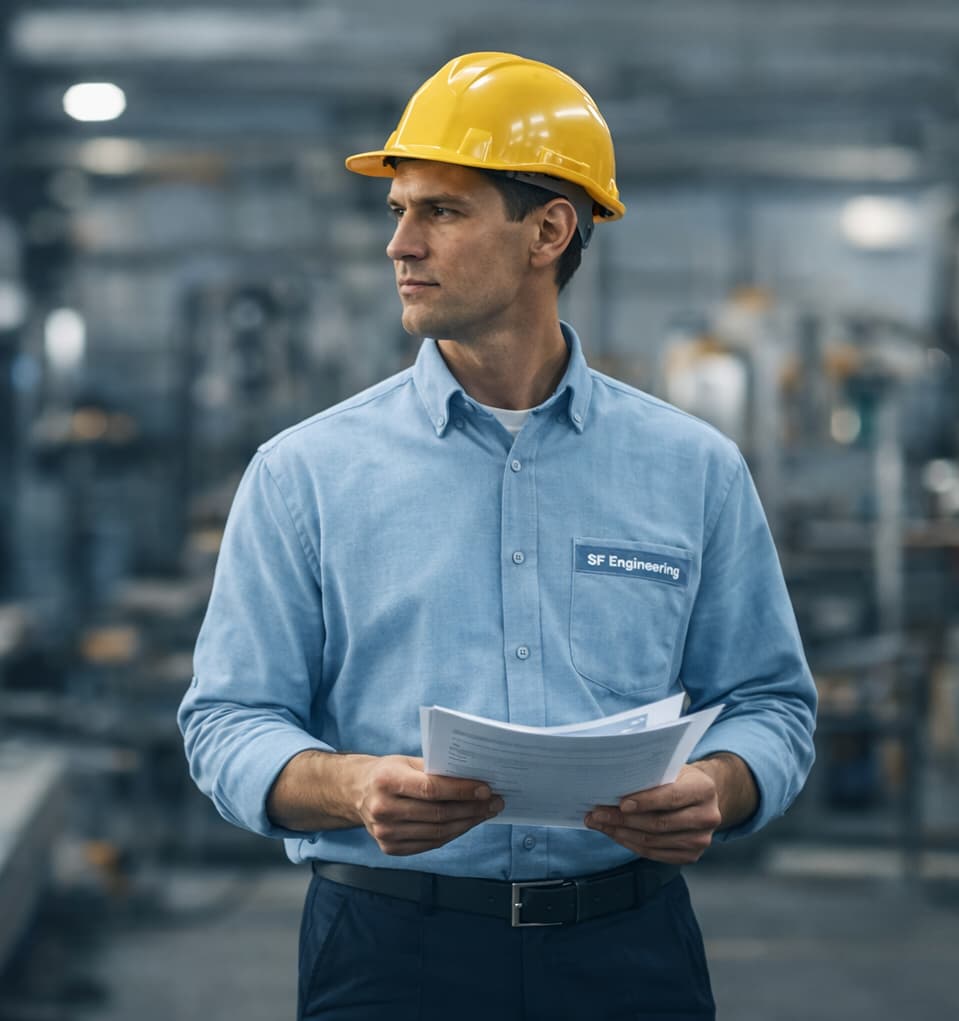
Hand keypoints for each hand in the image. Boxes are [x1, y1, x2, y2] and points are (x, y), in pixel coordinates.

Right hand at [354, 755, 503, 855]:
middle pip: (438, 813)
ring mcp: (385, 832)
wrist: (356, 793)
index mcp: (387, 780)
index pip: (431, 789)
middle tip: (494, 802)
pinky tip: (466, 823)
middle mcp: (383, 808)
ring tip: (485, 813)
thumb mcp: (406, 761)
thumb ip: (435, 768)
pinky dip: (452, 834)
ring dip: (467, 823)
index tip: (486, 789)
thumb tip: (473, 776)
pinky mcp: (390, 848)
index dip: (461, 791)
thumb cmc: (388, 772)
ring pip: (437, 832)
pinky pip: (430, 844)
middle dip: (472, 808)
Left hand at [584, 763, 722, 863]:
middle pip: (658, 823)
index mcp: (704, 789)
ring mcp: (700, 840)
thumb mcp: (671, 769)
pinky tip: (615, 834)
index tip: (620, 803)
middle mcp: (707, 817)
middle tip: (597, 814)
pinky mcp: (691, 855)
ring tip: (599, 824)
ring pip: (653, 841)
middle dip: (623, 819)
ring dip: (621, 833)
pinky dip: (631, 844)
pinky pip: (654, 853)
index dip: (645, 802)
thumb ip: (651, 777)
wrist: (701, 796)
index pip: (671, 797)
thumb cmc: (679, 778)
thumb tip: (613, 785)